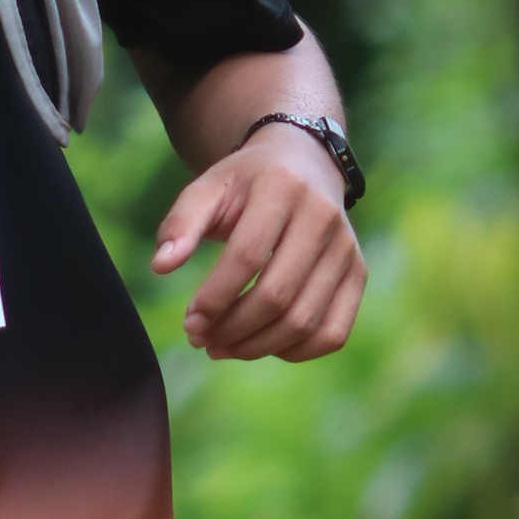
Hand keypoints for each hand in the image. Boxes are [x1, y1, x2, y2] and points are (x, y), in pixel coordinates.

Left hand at [153, 131, 365, 361]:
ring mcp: (346, 248)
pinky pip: (332, 333)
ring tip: (220, 348)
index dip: (215, 297)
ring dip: (256, 347)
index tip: (189, 322)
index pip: (247, 256)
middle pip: (277, 295)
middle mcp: (323, 218)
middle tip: (199, 340)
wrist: (304, 165)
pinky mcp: (357, 273)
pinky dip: (294, 352)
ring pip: (304, 320)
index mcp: (281, 189)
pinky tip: (261, 346)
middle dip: (232, 329)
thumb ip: (181, 223)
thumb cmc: (246, 184)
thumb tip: (160, 266)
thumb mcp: (208, 188)